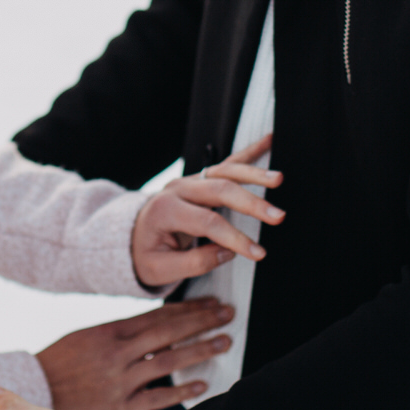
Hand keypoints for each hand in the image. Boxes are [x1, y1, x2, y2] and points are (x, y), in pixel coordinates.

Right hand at [35, 297, 232, 409]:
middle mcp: (119, 353)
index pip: (158, 315)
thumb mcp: (88, 334)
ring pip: (169, 363)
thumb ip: (121, 330)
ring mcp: (120, 380)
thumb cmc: (60, 360)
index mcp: (111, 330)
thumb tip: (156, 324)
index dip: (189, 308)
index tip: (211, 303)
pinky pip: (157, 398)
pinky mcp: (119, 406)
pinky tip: (202, 385)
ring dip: (199, 351)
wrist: (33, 389)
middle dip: (202, 322)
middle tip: (228, 315)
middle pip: (169, 334)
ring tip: (223, 342)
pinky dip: (181, 392)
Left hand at [131, 134, 284, 287]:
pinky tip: (269, 141)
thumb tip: (226, 253)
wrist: (131, 234)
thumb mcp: (157, 269)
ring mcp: (190, 180)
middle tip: (278, 216)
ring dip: (254, 174)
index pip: (207, 221)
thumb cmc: (145, 253)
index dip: (235, 238)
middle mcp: (179, 188)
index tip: (258, 253)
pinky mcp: (200, 178)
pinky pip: (227, 163)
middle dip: (252, 203)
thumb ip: (192, 263)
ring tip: (279, 179)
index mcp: (166, 210)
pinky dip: (249, 152)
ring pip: (225, 171)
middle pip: (220, 189)